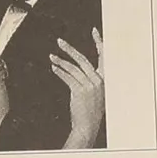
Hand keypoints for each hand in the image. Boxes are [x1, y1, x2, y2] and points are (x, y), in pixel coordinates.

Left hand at [51, 33, 104, 150]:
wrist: (88, 125)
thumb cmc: (90, 110)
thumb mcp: (95, 92)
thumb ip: (89, 79)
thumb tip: (75, 69)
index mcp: (105, 79)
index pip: (104, 57)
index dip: (99, 43)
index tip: (94, 31)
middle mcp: (99, 80)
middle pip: (83, 59)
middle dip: (70, 49)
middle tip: (59, 41)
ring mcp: (90, 85)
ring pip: (73, 68)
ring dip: (60, 61)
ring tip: (51, 57)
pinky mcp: (80, 90)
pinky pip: (67, 77)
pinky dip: (59, 71)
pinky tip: (53, 68)